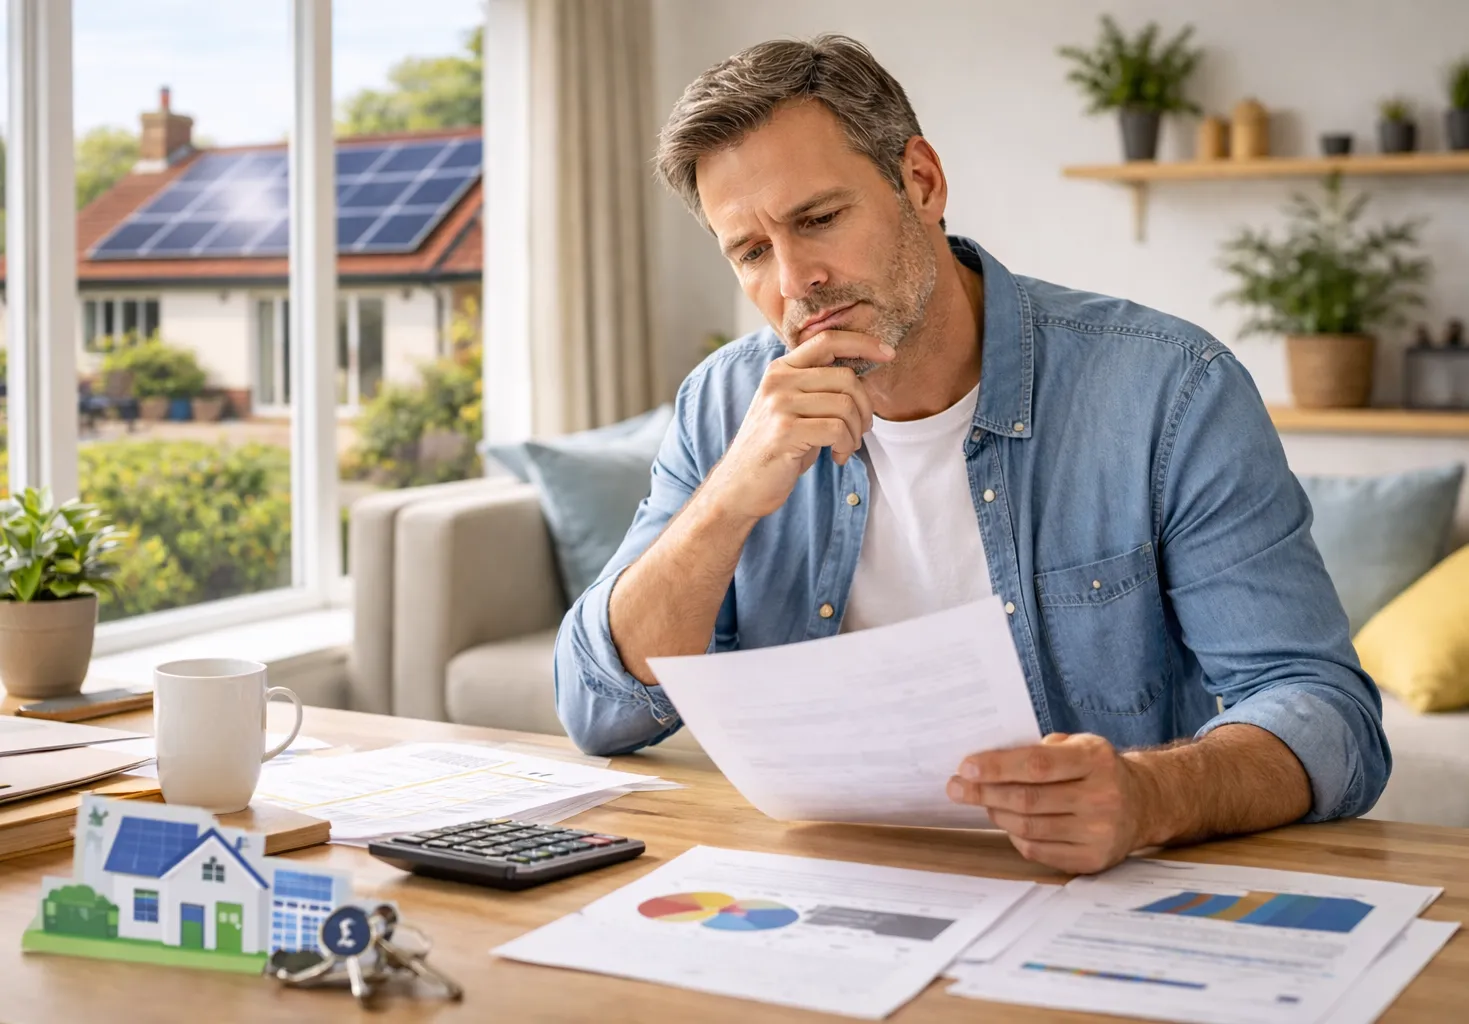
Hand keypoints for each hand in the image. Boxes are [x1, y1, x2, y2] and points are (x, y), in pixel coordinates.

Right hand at [704, 331, 894, 520]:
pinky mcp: (786, 430)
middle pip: (845, 377)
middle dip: (865, 408)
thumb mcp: (792, 409)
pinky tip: (837, 456)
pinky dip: (846, 445)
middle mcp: (778, 380)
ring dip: (856, 432)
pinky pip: (837, 429)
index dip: (862, 343)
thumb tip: (861, 375)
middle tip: (861, 431)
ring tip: (846, 446)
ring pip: (845, 405)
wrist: (740, 485)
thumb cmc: (776, 449)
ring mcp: (780, 404)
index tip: (888, 354)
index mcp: (781, 369)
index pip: (827, 340)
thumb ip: (817, 387)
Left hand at [947, 733, 1159, 874]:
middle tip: (956, 787)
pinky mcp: (1093, 860)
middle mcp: (1102, 797)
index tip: (966, 767)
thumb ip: (1040, 749)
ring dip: (996, 813)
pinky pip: (1038, 851)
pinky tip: (1008, 822)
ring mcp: (1099, 833)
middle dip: (984, 792)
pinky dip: (1016, 836)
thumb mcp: (1079, 745)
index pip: (1036, 765)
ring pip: (1029, 827)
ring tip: (982, 801)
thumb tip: (987, 761)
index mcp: (1096, 760)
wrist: (1144, 804)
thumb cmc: (1098, 770)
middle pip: (1028, 799)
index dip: (997, 767)